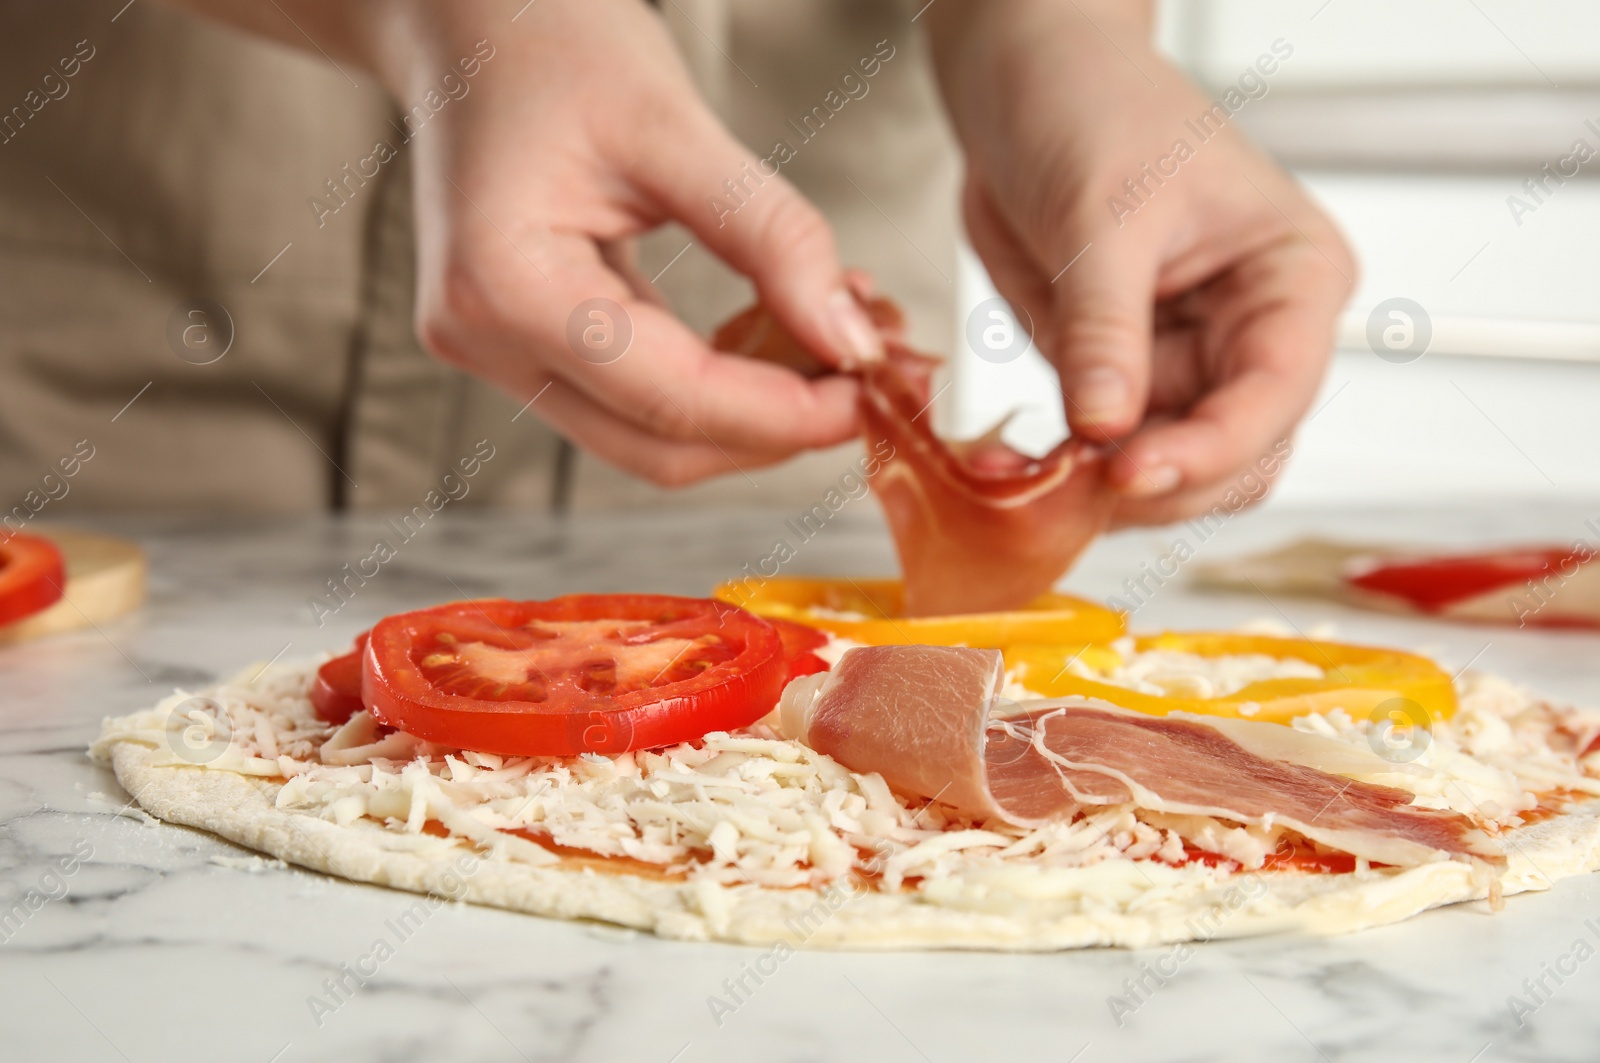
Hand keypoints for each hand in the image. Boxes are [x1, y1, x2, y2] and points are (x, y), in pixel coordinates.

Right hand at [175, 0, 884, 485]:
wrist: (470, 19)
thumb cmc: (550, 40)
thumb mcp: (676, 124)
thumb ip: (770, 236)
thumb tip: (851, 337)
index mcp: (504, 286)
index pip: (670, 399)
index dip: (785, 414)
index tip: (871, 396)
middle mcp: (484, 338)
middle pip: (659, 447)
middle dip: (775, 429)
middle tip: (868, 384)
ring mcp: (498, 349)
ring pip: (651, 437)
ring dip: (752, 412)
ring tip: (832, 345)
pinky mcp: (525, 344)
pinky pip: (636, 398)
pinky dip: (718, 382)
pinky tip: (777, 333)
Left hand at [929, 0, 1354, 524]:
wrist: (1023, 88)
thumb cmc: (1093, 108)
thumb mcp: (1101, 215)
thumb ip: (1105, 327)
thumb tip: (1106, 425)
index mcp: (1292, 276)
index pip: (1279, 390)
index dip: (1212, 446)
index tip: (1133, 470)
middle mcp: (1252, 333)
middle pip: (1238, 454)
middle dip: (1163, 482)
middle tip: (1080, 490)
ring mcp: (1186, 362)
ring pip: (1175, 470)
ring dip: (1111, 492)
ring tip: (1041, 483)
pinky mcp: (1123, 379)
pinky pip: (1108, 453)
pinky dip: (1068, 474)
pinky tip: (1020, 469)